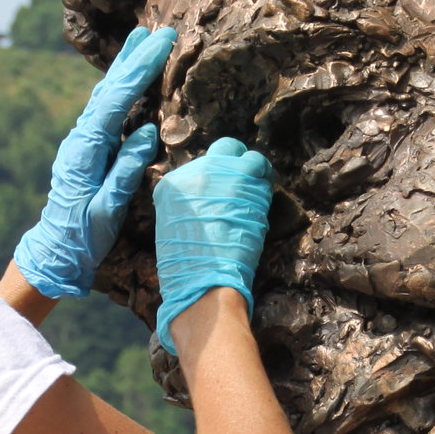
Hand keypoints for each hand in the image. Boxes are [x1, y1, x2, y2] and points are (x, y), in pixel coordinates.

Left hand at [10, 25, 174, 298]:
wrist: (57, 250)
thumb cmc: (84, 235)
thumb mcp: (108, 208)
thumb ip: (125, 170)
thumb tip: (146, 131)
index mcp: (86, 150)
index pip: (117, 100)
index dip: (140, 69)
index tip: (161, 43)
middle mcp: (81, 138)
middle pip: (109, 89)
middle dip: (134, 59)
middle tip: (156, 31)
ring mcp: (83, 141)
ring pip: (106, 95)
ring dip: (124, 68)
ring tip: (142, 41)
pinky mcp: (88, 148)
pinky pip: (106, 109)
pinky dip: (119, 87)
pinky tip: (127, 77)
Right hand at [154, 137, 271, 355]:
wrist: (204, 282)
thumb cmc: (188, 270)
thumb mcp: (175, 232)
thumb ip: (189, 210)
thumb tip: (208, 204)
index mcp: (169, 187)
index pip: (197, 171)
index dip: (215, 182)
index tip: (223, 195)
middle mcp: (191, 173)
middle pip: (220, 150)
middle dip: (234, 164)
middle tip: (244, 183)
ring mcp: (219, 173)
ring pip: (243, 155)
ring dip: (253, 171)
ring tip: (258, 188)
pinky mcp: (243, 179)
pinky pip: (259, 166)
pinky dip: (264, 177)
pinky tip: (265, 193)